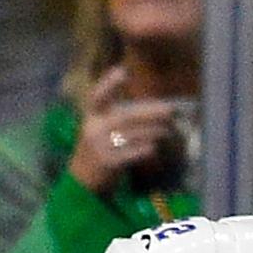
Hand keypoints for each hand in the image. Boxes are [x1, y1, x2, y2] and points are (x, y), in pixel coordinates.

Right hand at [67, 67, 180, 196]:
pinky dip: (146, 149)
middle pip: (127, 116)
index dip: (109, 84)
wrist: (81, 181)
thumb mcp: (99, 127)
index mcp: (91, 116)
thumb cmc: (98, 148)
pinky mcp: (108, 163)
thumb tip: (156, 108)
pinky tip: (154, 147)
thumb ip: (119, 115)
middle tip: (171, 110)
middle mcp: (94, 129)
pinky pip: (133, 152)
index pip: (97, 96)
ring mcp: (100, 147)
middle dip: (151, 112)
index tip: (123, 71)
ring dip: (154, 131)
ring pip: (134, 135)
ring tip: (168, 129)